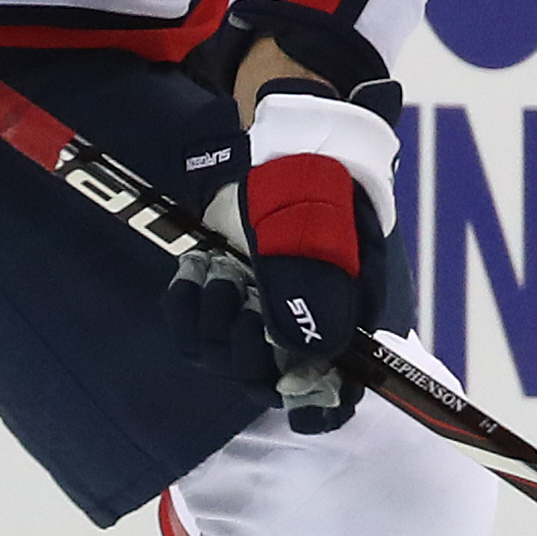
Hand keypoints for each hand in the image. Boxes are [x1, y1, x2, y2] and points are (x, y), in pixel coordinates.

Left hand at [165, 77, 397, 432]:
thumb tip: (308, 352)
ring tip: (215, 274)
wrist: (279, 131)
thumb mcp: (318, 218)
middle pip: (274, 379)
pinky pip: (192, 334)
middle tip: (238, 297)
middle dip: (247, 350)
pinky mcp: (224, 297)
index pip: (342, 387)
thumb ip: (313, 285)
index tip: (293, 397)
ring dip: (213, 324)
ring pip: (228, 359)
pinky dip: (185, 309)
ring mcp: (262, 310)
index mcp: (351, 311)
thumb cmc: (313, 169)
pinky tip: (191, 275)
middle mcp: (307, 321)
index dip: (320, 404)